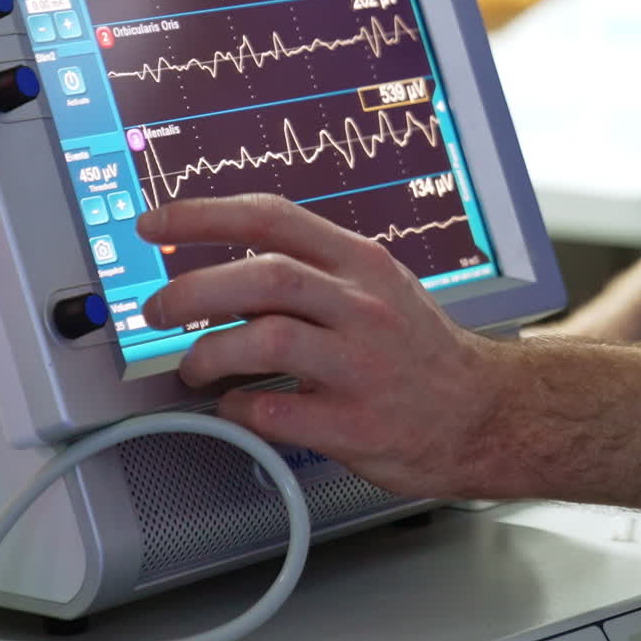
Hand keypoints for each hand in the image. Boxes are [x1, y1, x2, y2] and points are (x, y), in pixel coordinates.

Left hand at [136, 194, 518, 497]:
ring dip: (208, 353)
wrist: (485, 414)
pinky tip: (236, 407)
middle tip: (157, 309)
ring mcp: (361, 365)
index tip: (155, 223)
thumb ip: (312, 274)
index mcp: (362, 264)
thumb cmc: (422, 353)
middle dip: (190, 290)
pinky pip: (272, 412)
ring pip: (264, 339)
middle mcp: (363, 307)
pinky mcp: (355, 425)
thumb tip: (224, 274)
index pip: (271, 217)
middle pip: (261, 276)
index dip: (202, 215)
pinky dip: (236, 409)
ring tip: (194, 366)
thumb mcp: (379, 288)